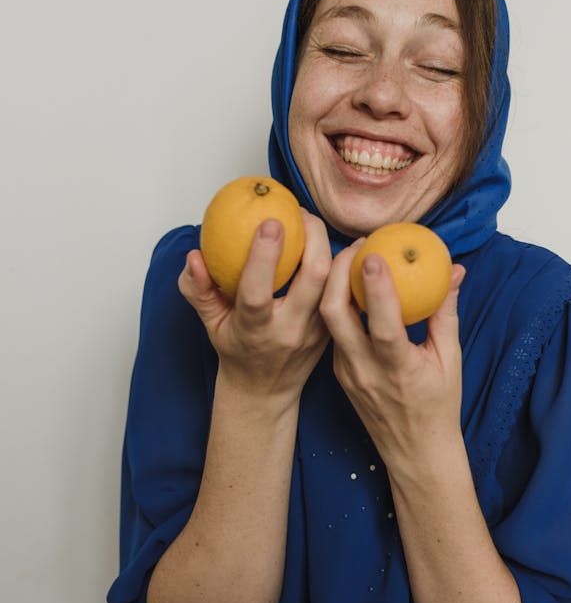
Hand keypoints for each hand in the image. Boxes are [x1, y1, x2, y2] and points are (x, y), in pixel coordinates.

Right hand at [179, 208, 331, 402]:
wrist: (266, 390)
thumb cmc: (237, 349)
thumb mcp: (210, 323)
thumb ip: (198, 289)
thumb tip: (194, 256)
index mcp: (255, 329)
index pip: (258, 292)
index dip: (264, 256)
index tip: (270, 221)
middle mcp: (289, 331)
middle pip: (312, 278)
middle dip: (313, 237)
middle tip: (299, 212)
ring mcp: (316, 332)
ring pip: (335, 283)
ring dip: (333, 247)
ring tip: (317, 223)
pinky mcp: (333, 330)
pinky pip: (344, 292)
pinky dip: (343, 264)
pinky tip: (343, 243)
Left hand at [318, 240, 465, 472]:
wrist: (413, 452)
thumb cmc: (438, 406)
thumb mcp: (450, 360)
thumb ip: (446, 313)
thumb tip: (453, 270)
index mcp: (398, 369)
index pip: (382, 326)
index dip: (376, 290)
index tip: (374, 255)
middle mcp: (365, 371)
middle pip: (335, 316)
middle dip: (338, 274)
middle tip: (358, 245)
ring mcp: (347, 373)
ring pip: (329, 322)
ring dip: (334, 285)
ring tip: (352, 257)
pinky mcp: (339, 373)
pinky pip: (334, 332)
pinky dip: (338, 304)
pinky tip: (349, 285)